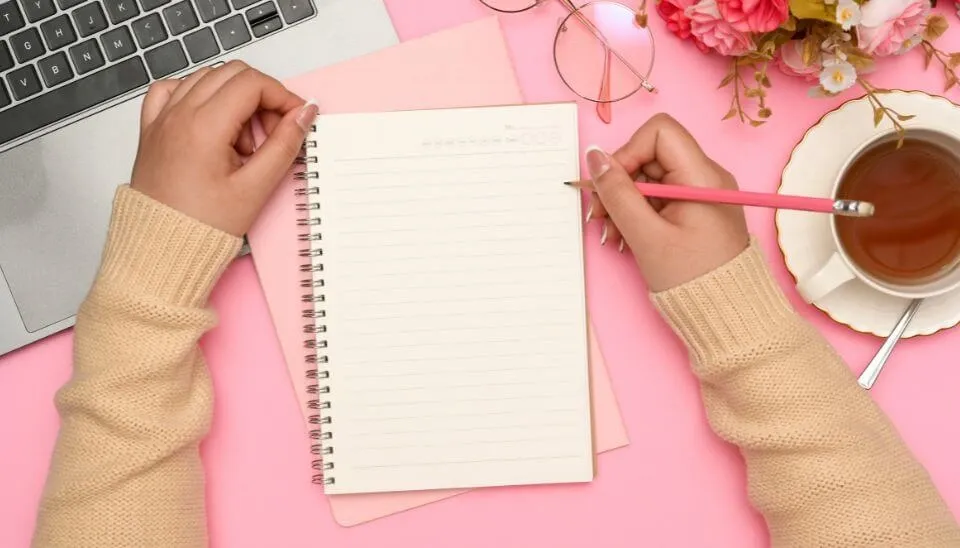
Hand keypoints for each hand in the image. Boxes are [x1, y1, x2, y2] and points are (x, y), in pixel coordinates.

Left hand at [131, 61, 317, 235]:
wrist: (161, 248)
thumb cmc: (201, 226)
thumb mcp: (255, 188)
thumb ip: (284, 145)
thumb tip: (303, 115)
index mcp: (203, 126)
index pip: (252, 84)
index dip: (282, 97)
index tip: (294, 119)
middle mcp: (178, 114)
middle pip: (231, 74)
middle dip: (261, 96)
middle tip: (272, 133)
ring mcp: (162, 118)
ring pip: (205, 77)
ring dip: (233, 98)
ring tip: (242, 139)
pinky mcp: (152, 128)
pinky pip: (172, 90)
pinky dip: (196, 94)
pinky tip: (209, 119)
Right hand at [585, 114, 748, 291]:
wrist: (725, 313)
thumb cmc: (693, 279)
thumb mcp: (646, 236)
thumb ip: (617, 193)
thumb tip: (595, 158)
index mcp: (702, 176)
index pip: (659, 133)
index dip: (628, 152)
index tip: (611, 184)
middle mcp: (704, 177)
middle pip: (649, 156)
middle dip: (619, 183)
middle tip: (600, 215)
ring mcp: (698, 193)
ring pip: (648, 178)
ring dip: (623, 202)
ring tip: (612, 233)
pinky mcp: (692, 209)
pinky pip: (656, 198)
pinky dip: (636, 213)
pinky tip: (625, 236)